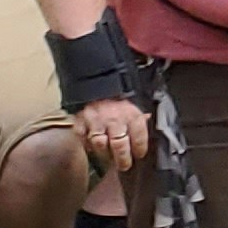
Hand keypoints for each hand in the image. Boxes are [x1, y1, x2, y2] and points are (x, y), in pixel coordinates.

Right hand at [49, 19, 154, 169]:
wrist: (89, 62)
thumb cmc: (113, 70)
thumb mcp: (134, 84)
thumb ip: (140, 103)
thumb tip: (148, 115)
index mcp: (131, 111)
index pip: (139, 137)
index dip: (140, 148)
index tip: (139, 153)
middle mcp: (115, 120)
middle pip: (120, 148)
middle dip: (124, 159)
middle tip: (124, 165)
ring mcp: (95, 122)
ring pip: (101, 146)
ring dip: (105, 154)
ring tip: (107, 158)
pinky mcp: (79, 120)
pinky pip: (82, 137)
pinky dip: (86, 143)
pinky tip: (89, 145)